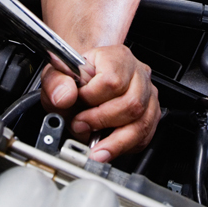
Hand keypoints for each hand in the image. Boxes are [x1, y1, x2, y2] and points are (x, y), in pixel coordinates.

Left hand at [41, 45, 160, 162]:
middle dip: (102, 121)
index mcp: (116, 58)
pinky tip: (108, 148)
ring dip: (114, 141)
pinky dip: (125, 147)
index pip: (112, 80)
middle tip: (81, 125)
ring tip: (95, 148)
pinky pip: (145, 136)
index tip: (77, 103)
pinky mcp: (151, 114)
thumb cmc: (75, 81)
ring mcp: (147, 94)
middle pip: (131, 104)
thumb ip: (56, 83)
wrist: (81, 89)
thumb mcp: (56, 76)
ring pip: (141, 123)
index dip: (92, 97)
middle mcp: (137, 74)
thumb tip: (65, 96)